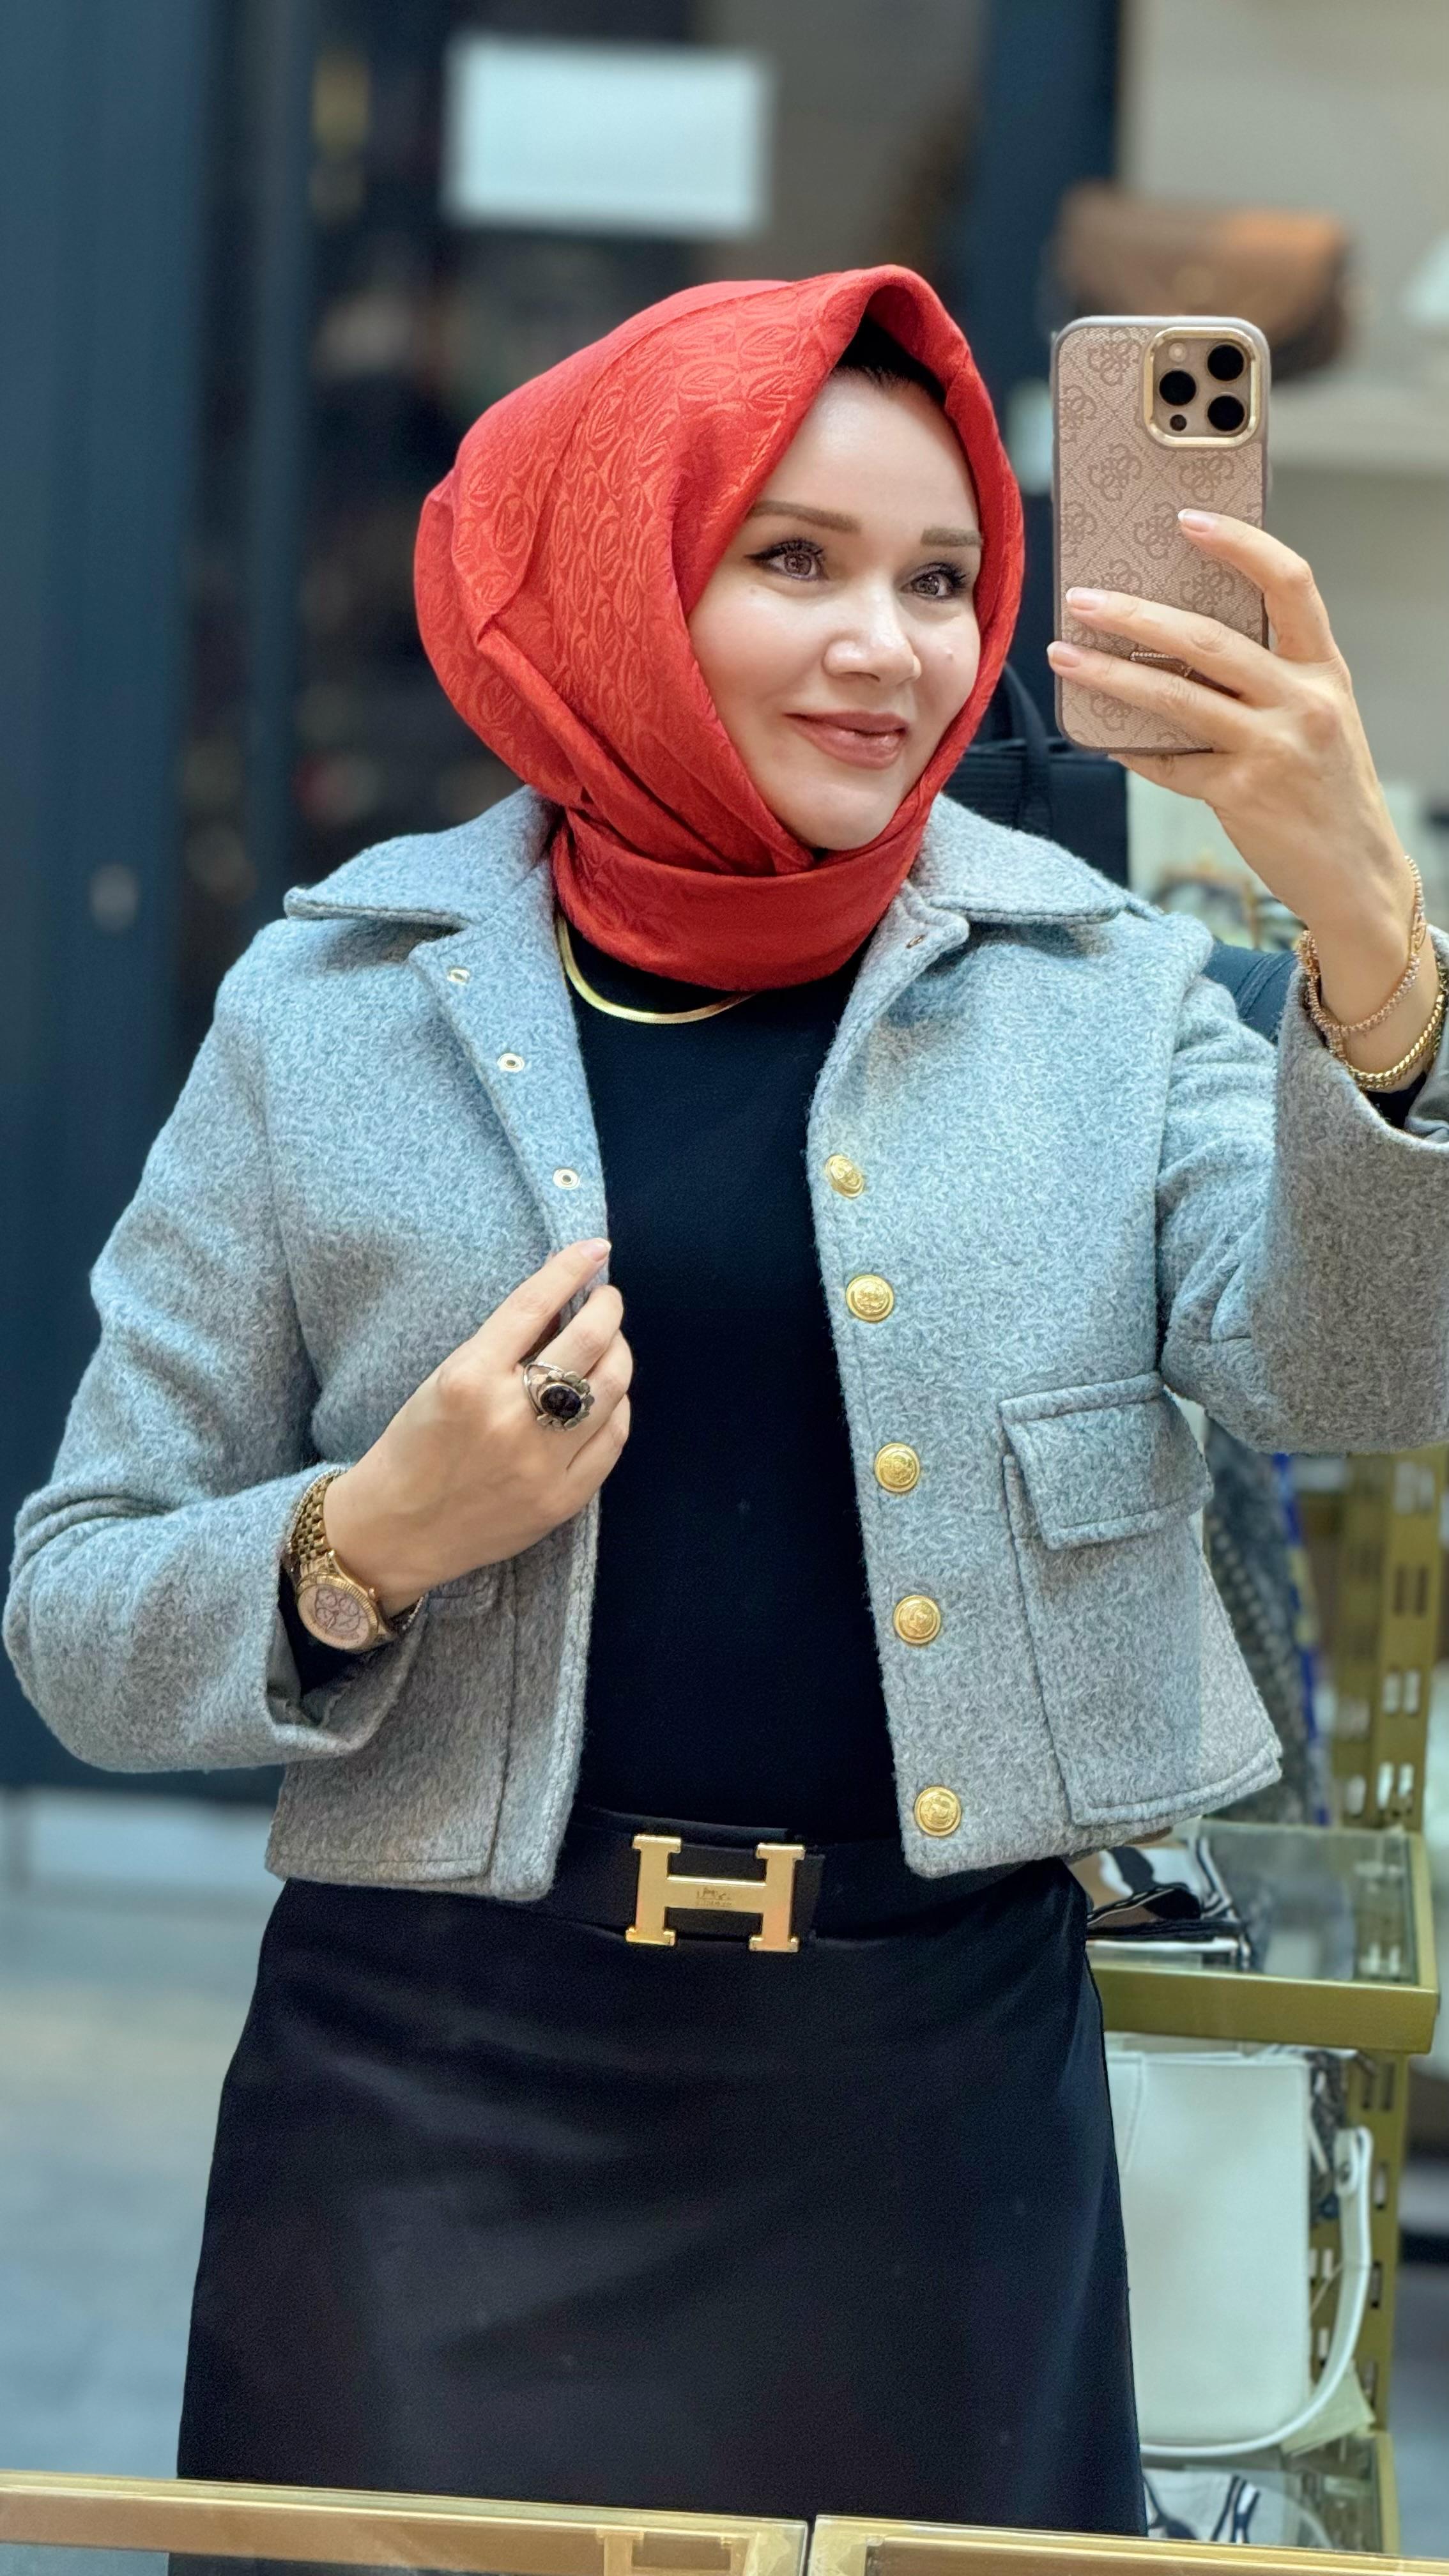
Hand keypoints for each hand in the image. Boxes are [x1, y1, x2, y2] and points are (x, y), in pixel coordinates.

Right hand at [324, 1239, 631, 1614]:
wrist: (394, 1532)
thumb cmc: (413, 1448)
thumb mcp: (441, 1381)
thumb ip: (501, 1348)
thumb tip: (562, 1305)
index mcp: (467, 1379)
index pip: (534, 1305)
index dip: (571, 1269)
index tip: (595, 1249)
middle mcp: (508, 1417)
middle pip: (588, 1341)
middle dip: (606, 1308)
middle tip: (605, 1299)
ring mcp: (540, 1462)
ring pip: (610, 1387)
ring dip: (618, 1352)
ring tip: (611, 1343)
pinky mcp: (561, 1498)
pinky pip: (613, 1438)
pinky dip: (617, 1406)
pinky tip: (608, 1395)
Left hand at [1046, 513, 1432, 1070]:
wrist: (1357, 874)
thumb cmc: (1327, 791)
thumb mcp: (1318, 719)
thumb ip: (1268, 680)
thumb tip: (1180, 644)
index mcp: (1323, 670)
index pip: (1290, 583)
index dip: (1240, 544)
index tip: (1188, 520)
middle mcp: (1302, 702)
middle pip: (1207, 638)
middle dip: (1135, 613)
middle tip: (1082, 598)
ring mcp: (1272, 749)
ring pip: (1175, 697)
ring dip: (1110, 674)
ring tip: (1065, 655)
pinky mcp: (1241, 795)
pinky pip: (1169, 763)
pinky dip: (1131, 749)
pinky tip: (1100, 737)